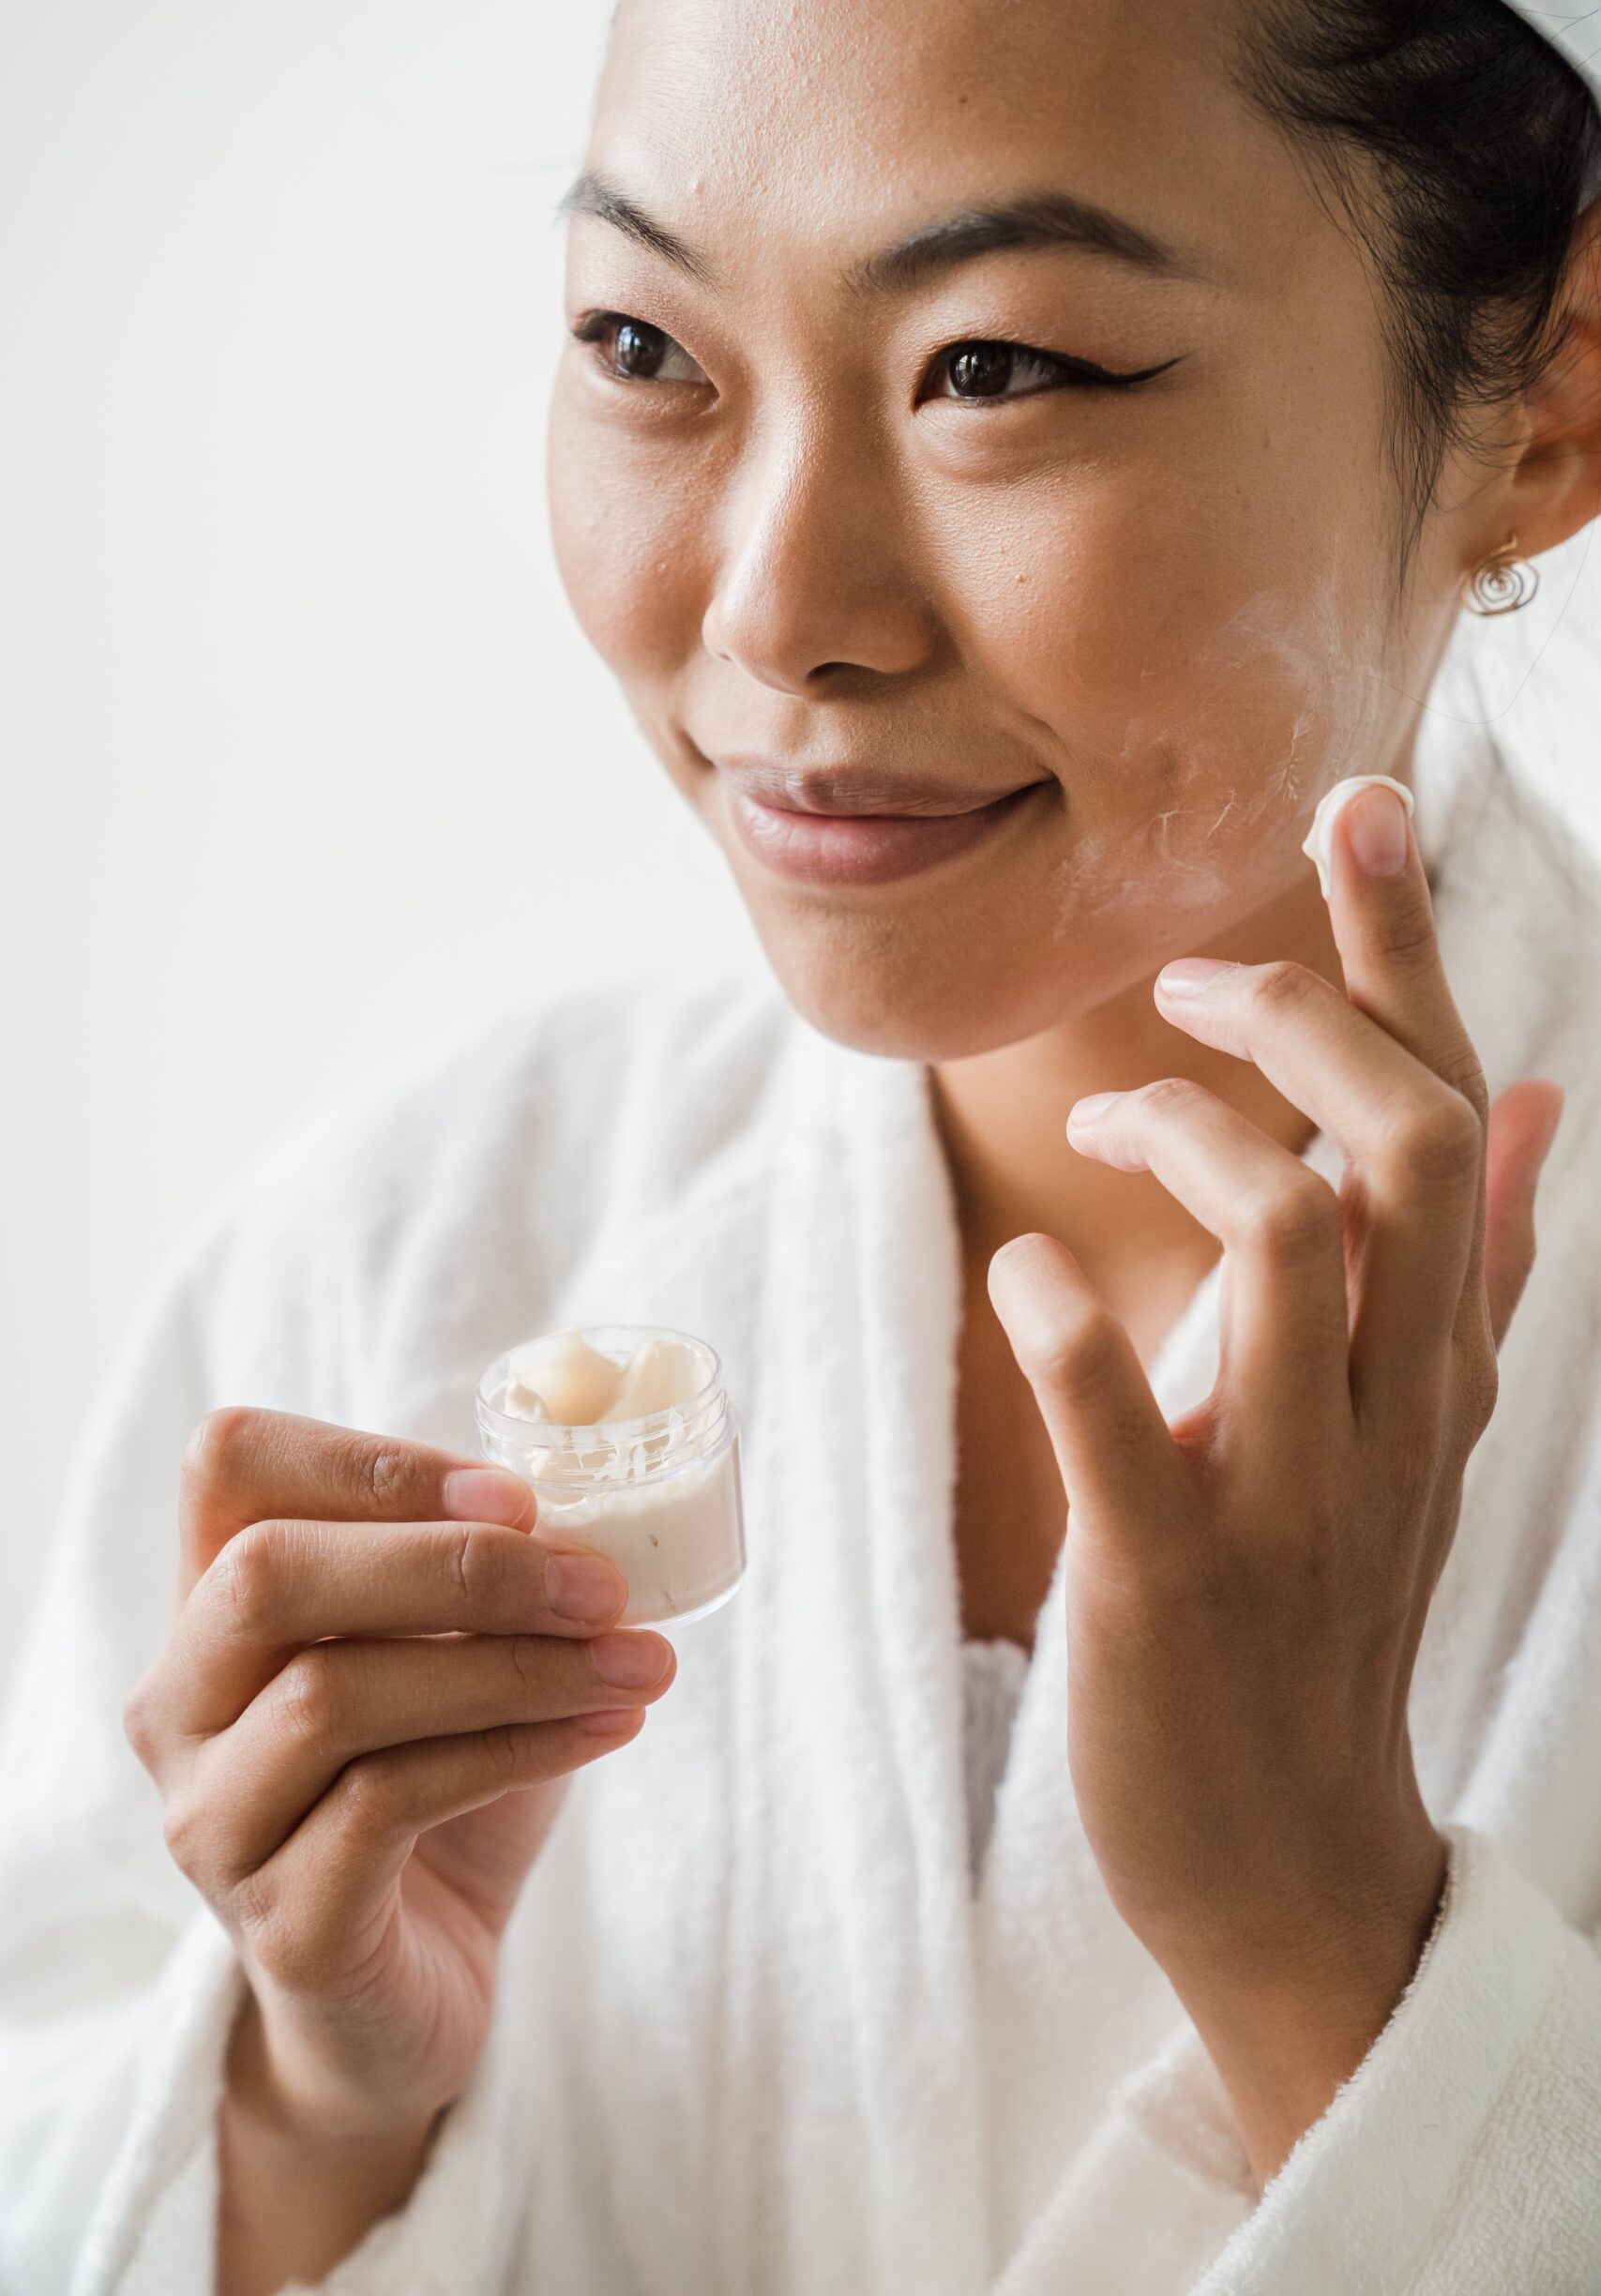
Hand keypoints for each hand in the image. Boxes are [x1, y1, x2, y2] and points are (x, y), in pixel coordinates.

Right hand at [123, 1408, 675, 2141]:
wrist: (408, 1998)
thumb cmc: (438, 1796)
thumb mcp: (454, 1659)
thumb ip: (481, 1578)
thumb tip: (594, 1502)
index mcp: (214, 1609)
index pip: (229, 1466)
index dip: (369, 1460)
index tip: (518, 1494)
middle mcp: (181, 1707)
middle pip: (267, 1573)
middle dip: (452, 1563)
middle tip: (600, 1582)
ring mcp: (214, 1821)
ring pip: (335, 1695)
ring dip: (514, 1665)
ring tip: (638, 1661)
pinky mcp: (281, 1923)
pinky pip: (388, 1804)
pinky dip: (518, 1750)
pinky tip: (608, 1730)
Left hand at [986, 779, 1563, 2185]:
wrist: (1295, 1858)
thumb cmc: (1331, 1614)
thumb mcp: (1427, 1427)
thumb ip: (1477, 1266)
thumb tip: (1537, 1101)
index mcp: (1440, 1354)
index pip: (1452, 1115)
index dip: (1407, 952)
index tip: (1361, 800)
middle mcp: (1391, 1404)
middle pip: (1409, 1151)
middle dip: (1311, 1016)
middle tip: (1193, 978)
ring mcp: (1291, 1494)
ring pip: (1296, 1250)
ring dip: (1194, 1140)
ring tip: (1099, 1122)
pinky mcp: (1173, 1581)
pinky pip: (1129, 1427)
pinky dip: (1076, 1326)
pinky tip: (1034, 1265)